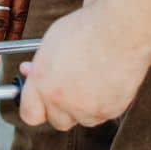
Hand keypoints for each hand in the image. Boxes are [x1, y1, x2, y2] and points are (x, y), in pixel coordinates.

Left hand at [17, 6, 150, 129]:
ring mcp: (85, 108)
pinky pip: (103, 115)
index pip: (29, 114)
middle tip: (69, 88)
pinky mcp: (109, 111)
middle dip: (62, 108)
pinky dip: (105, 103)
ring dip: (85, 107)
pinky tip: (107, 83)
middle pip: (57, 121)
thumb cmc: (88, 28)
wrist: (121, 29)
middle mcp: (60, 99)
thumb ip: (39, 66)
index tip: (41, 101)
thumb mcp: (50, 43)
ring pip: (82, 120)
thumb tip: (29, 71)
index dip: (36, 108)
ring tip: (92, 80)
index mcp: (41, 82)